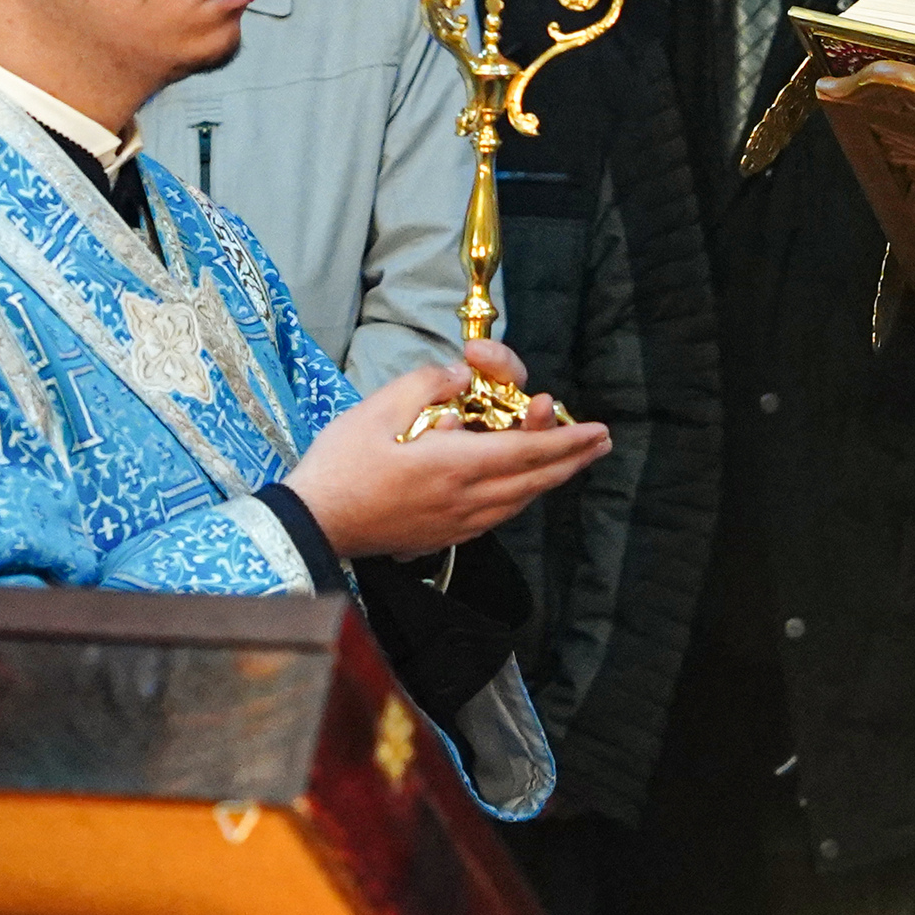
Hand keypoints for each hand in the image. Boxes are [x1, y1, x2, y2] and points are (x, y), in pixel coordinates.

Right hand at [284, 341, 610, 559]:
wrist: (313, 523)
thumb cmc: (341, 464)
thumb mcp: (378, 408)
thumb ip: (427, 384)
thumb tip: (461, 377)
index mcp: (453, 465)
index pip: (525, 450)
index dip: (565, 439)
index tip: (596, 430)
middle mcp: (465, 499)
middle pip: (533, 479)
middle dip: (571, 458)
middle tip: (601, 443)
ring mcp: (456, 524)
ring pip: (520, 501)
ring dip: (551, 479)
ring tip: (572, 461)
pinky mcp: (443, 536)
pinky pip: (498, 516)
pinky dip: (522, 497)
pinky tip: (523, 489)